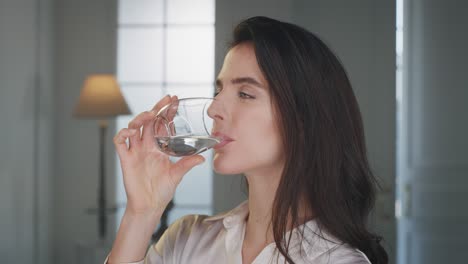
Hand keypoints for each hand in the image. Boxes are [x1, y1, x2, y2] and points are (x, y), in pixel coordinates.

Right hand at [113, 95, 204, 215]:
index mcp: (159, 147)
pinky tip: (132, 132)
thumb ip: (187, 164)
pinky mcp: (126, 159)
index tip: (174, 100)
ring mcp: (135, 151)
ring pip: (133, 127)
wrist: (149, 206)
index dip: (167, 112)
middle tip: (166, 99)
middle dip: (156, 108)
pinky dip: (124, 134)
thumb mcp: (177, 175)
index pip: (162, 124)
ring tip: (149, 114)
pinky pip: (120, 142)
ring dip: (140, 118)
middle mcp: (146, 146)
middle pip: (148, 121)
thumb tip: (202, 158)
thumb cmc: (162, 190)